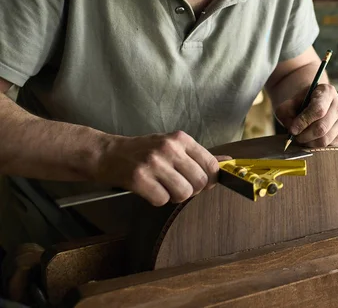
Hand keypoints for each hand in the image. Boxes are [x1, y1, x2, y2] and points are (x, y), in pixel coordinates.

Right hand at [95, 131, 225, 205]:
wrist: (108, 154)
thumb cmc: (144, 151)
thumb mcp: (173, 146)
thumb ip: (200, 155)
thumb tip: (229, 161)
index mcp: (181, 139)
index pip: (211, 165)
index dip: (209, 179)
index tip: (199, 181)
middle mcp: (169, 148)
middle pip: (200, 182)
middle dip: (192, 190)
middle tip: (177, 185)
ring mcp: (153, 162)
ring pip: (184, 193)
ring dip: (175, 196)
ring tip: (163, 187)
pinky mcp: (138, 178)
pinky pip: (162, 200)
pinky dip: (158, 200)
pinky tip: (149, 190)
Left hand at [275, 84, 337, 146]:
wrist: (313, 102)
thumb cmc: (301, 102)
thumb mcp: (290, 103)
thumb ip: (286, 113)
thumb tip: (292, 130)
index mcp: (327, 91)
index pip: (318, 110)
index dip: (304, 122)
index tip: (292, 130)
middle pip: (322, 127)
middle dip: (304, 135)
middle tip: (294, 136)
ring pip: (325, 139)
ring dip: (308, 142)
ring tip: (300, 138)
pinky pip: (328, 144)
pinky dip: (315, 145)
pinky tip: (308, 138)